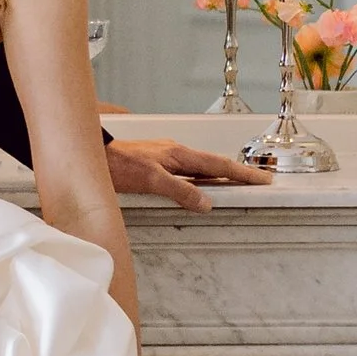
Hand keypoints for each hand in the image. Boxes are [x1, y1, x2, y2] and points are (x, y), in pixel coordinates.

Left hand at [107, 137, 275, 210]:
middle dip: (238, 173)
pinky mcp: (157, 163)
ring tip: (238, 183)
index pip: (218, 166)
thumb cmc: (117, 165)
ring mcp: (167, 157)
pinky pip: (188, 171)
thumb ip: (179, 191)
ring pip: (201, 167)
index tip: (262, 179)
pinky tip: (200, 185)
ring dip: (221, 175)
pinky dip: (202, 178)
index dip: (242, 174)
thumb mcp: (150, 181)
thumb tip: (205, 203)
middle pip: (214, 165)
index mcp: (179, 155)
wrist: (94, 155)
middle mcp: (176, 153)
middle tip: (259, 180)